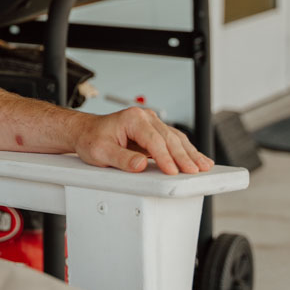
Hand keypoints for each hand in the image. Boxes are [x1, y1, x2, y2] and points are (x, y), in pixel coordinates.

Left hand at [70, 106, 213, 174]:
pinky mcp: (154, 132)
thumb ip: (121, 159)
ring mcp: (151, 123)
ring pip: (176, 138)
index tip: (172, 171)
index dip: (164, 157)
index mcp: (132, 118)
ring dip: (190, 153)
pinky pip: (173, 141)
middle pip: (169, 138)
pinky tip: (196, 159)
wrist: (86, 132)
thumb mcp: (100, 151)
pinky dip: (186, 151)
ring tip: (203, 166)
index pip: (153, 139)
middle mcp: (144, 117)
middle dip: (183, 156)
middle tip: (194, 171)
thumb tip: (140, 165)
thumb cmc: (91, 138)